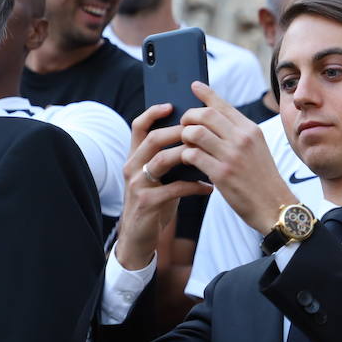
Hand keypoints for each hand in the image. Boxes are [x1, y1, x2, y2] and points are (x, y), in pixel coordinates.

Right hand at [115, 104, 211, 269]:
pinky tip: (209, 188)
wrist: (139, 238)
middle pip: (153, 139)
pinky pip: (174, 188)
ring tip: (208, 154)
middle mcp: (132, 167)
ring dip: (187, 155)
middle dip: (179, 131)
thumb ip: (170, 159)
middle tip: (202, 129)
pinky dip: (194, 186)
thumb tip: (198, 137)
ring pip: (162, 160)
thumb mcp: (159, 178)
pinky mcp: (146, 203)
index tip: (171, 104)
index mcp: (135, 157)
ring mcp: (137, 185)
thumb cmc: (156, 203)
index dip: (153, 113)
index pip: (139, 126)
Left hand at [178, 82, 293, 232]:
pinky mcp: (221, 173)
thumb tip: (215, 120)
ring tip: (186, 144)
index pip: (223, 105)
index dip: (206, 93)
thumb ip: (238, 134)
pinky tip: (188, 160)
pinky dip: (185, 156)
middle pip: (205, 115)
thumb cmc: (262, 179)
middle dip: (188, 117)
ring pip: (195, 133)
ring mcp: (232, 155)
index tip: (194, 86)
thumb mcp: (257, 149)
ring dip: (184, 137)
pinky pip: (192, 155)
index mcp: (251, 130)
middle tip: (184, 125)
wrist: (274, 206)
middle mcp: (242, 138)